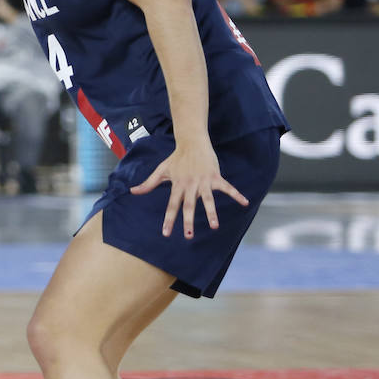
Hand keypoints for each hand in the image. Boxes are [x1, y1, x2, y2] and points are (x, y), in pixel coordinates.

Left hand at [129, 138, 247, 238]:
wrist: (191, 142)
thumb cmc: (176, 158)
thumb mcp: (161, 170)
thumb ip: (148, 183)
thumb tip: (132, 191)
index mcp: (177, 185)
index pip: (172, 205)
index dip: (169, 219)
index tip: (166, 233)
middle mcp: (190, 185)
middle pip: (189, 205)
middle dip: (188, 221)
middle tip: (189, 236)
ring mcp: (203, 181)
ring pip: (208, 199)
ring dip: (211, 212)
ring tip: (215, 226)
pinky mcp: (215, 177)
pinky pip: (227, 187)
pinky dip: (236, 195)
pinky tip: (245, 203)